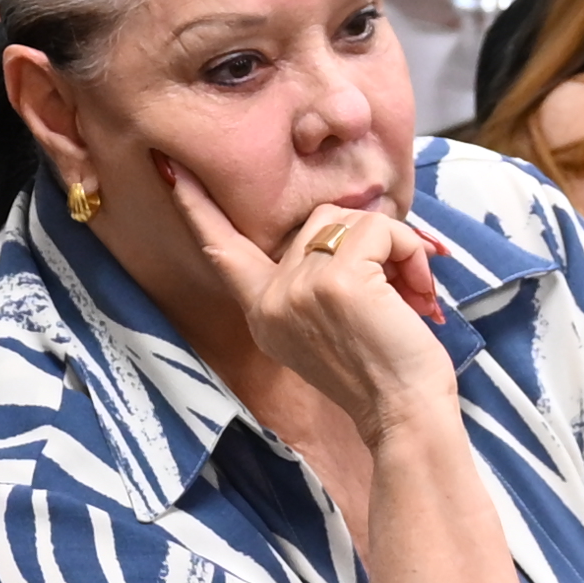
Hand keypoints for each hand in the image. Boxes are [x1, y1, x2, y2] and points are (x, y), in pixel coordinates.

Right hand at [154, 169, 455, 451]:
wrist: (405, 415)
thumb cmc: (383, 373)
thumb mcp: (327, 325)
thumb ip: (315, 279)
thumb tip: (346, 221)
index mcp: (263, 311)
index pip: (222, 249)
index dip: (196, 206)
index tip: (169, 167)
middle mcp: (271, 299)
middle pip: (318, 219)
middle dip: (367, 242)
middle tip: (399, 288)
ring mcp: (299, 288)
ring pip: (351, 221)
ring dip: (395, 248)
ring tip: (409, 296)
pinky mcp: (337, 280)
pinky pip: (381, 230)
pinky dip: (410, 252)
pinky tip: (414, 294)